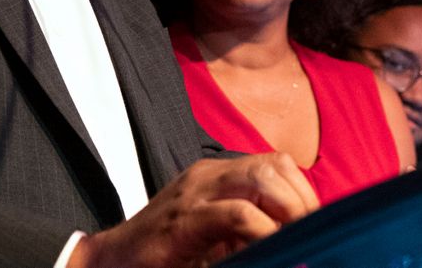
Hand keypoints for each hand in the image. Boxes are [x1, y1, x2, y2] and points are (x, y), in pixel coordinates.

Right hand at [68, 152, 317, 267]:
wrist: (109, 263)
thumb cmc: (163, 255)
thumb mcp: (212, 235)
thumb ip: (246, 229)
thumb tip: (294, 242)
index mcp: (216, 176)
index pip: (275, 164)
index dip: (303, 194)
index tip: (312, 229)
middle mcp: (207, 176)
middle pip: (275, 165)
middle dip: (302, 202)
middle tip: (308, 238)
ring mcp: (194, 194)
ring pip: (262, 179)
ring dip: (289, 212)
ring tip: (292, 243)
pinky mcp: (184, 221)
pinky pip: (238, 214)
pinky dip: (264, 233)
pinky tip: (268, 251)